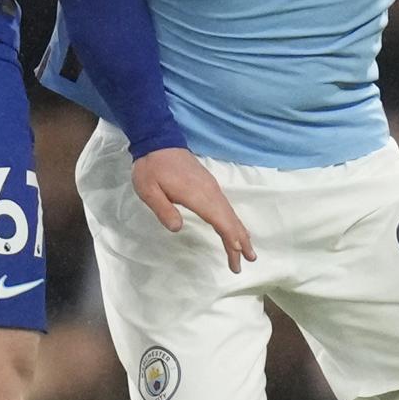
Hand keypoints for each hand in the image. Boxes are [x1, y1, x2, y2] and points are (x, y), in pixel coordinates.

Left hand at [132, 146, 256, 269]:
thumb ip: (163, 209)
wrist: (157, 139)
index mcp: (197, 194)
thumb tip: (177, 228)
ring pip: (229, 212)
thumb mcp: (148, 190)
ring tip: (248, 250)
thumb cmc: (151, 167)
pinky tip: (234, 228)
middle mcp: (210, 191)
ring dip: (239, 231)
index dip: (231, 239)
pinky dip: (232, 220)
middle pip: (230, 219)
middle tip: (250, 260)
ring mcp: (211, 187)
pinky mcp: (208, 184)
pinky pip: (225, 206)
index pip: (220, 220)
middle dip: (240, 240)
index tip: (239, 256)